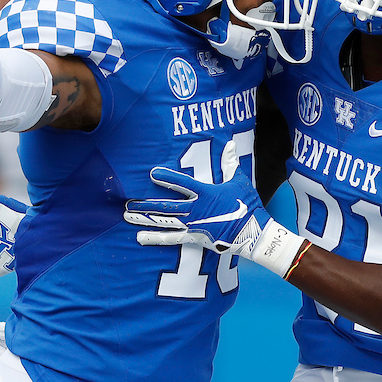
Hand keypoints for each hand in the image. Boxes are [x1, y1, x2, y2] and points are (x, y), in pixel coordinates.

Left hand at [124, 159, 270, 256]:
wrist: (253, 232)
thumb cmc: (247, 205)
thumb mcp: (239, 181)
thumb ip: (230, 163)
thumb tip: (230, 143)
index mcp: (206, 193)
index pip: (182, 183)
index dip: (167, 178)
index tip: (152, 173)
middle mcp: (196, 209)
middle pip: (166, 205)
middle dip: (146, 203)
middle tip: (128, 201)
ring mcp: (194, 225)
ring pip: (165, 221)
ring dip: (145, 218)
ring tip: (128, 215)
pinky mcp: (195, 237)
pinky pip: (172, 239)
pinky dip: (156, 238)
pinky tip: (139, 237)